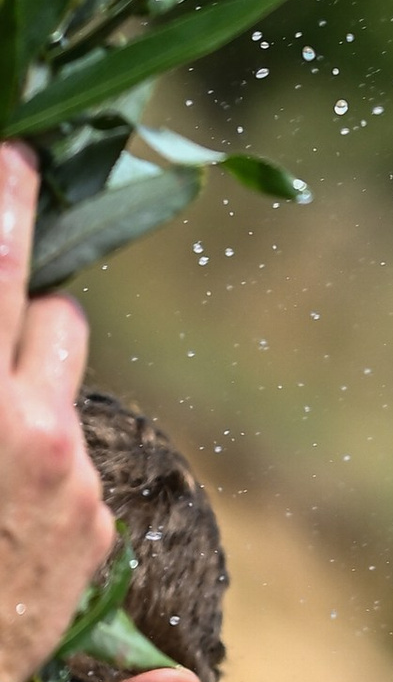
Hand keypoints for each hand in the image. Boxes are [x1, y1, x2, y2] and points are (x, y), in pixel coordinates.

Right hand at [0, 144, 108, 681]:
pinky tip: (2, 482)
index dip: (6, 188)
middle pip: (52, 304)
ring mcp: (71, 483)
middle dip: (23, 271)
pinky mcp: (95, 532)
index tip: (14, 148)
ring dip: (37, 356)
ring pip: (70, 370)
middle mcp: (28, 428)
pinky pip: (76, 449)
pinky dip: (41, 443)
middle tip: (8, 229)